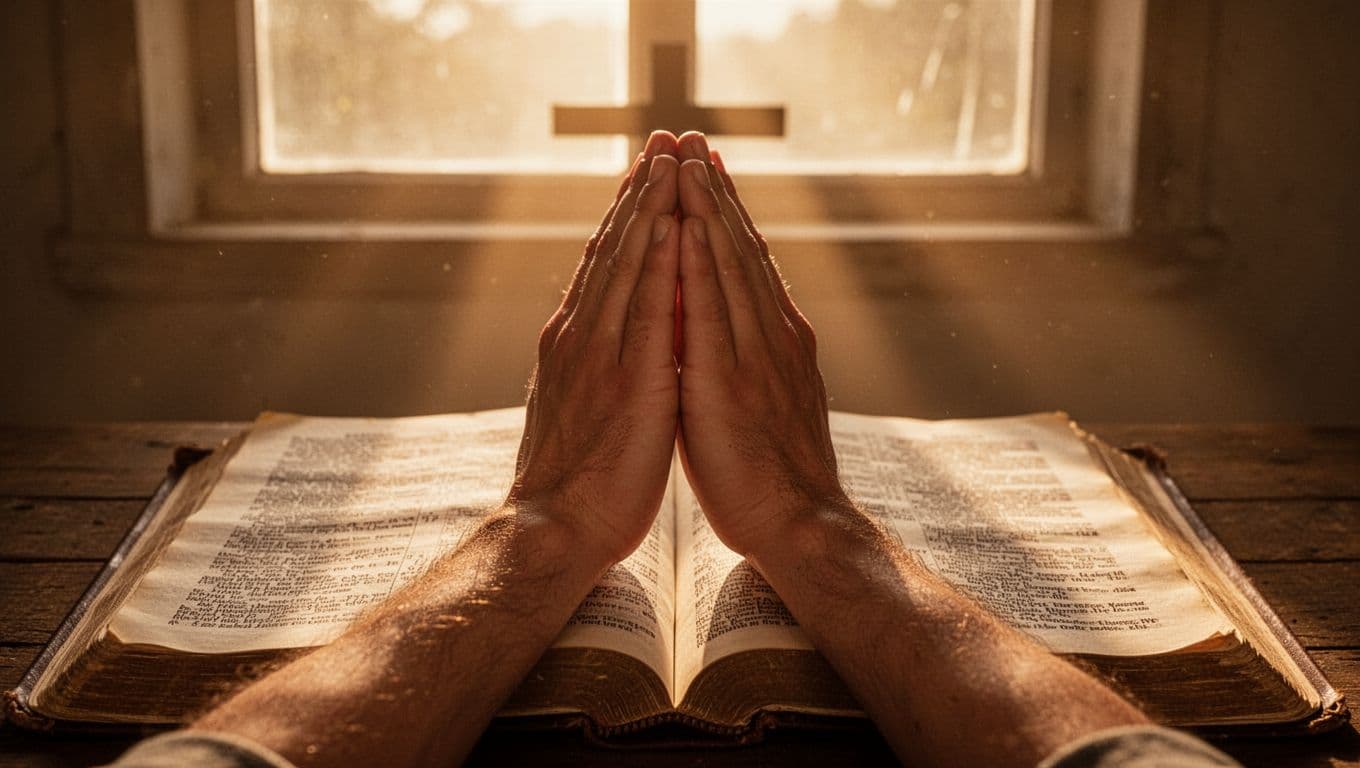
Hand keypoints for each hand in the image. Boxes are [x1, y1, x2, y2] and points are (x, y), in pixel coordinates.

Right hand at [509, 131, 681, 565]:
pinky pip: (646, 311)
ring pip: (628, 266)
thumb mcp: (582, 404)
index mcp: (577, 341)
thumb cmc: (573, 480)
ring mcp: (601, 355)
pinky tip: (673, 227)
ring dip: (649, 209)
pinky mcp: (626, 382)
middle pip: (616, 248)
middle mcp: (583, 336)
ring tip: (669, 160)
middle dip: (640, 191)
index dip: (629, 214)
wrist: (554, 531)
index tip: (649, 171)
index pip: (607, 263)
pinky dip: (658, 264)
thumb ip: (595, 362)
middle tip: (664, 140)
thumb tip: (609, 335)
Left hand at [673, 132, 850, 555]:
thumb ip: (744, 358)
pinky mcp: (732, 383)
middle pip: (739, 250)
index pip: (745, 263)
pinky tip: (686, 227)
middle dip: (713, 192)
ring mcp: (755, 356)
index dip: (724, 213)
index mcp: (774, 340)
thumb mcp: (759, 401)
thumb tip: (717, 326)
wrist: (800, 527)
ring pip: (728, 267)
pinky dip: (700, 264)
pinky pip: (712, 311)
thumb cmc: (771, 475)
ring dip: (705, 210)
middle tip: (691, 141)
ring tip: (685, 161)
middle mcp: (770, 336)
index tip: (703, 169)